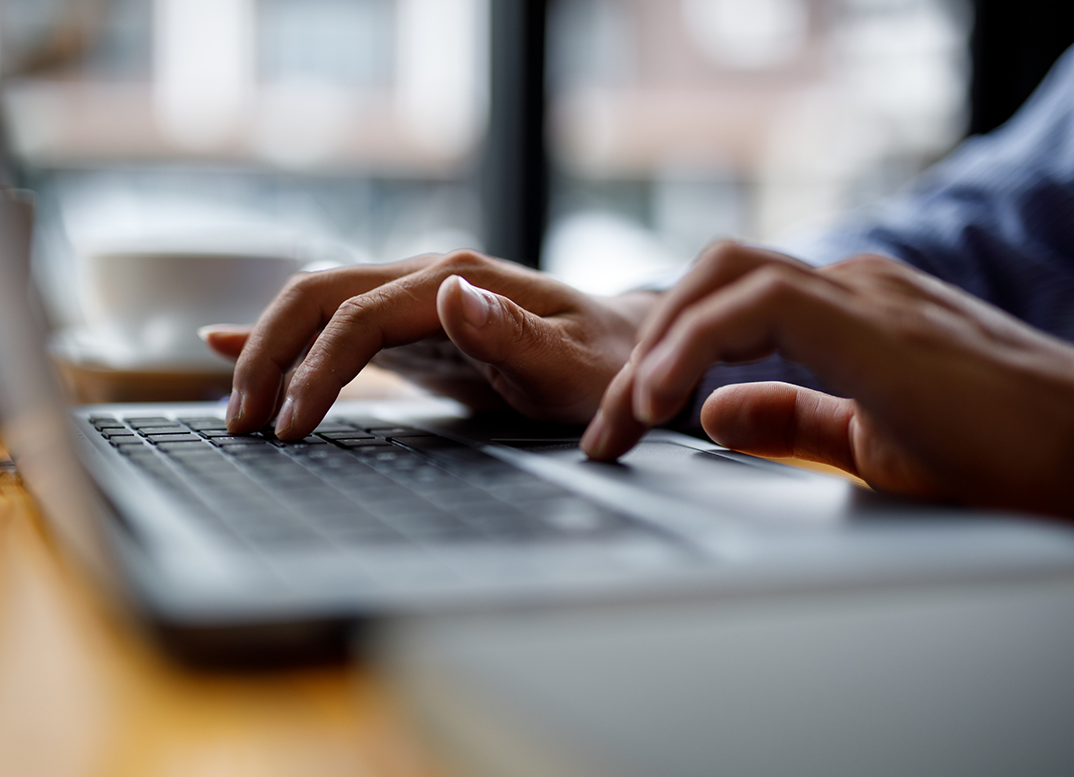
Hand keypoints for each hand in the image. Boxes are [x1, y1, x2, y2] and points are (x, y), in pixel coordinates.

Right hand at [201, 251, 655, 437]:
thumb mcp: (573, 364)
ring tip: (239, 411)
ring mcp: (414, 297)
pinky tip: (227, 344)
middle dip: (269, 354)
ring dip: (267, 349)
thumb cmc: (604, 366)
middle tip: (242, 424)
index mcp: (458, 280)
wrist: (622, 350)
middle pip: (317, 295)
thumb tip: (447, 295)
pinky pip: (333, 320)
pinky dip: (281, 334)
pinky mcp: (408, 325)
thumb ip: (513, 334)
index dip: (316, 370)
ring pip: (315, 303)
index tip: (292, 428)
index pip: (359, 316)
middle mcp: (427, 277)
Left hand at [581, 241, 1073, 516]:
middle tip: (605, 428)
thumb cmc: (999, 453)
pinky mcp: (875, 320)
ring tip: (624, 416)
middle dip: (643, 347)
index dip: (660, 356)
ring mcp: (863, 294)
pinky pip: (758, 304)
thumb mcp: (869, 443)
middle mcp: (849, 287)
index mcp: (844, 312)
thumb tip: (715, 412)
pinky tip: (664, 399)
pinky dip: (693, 344)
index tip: (620, 425)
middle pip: (711, 277)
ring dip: (657, 344)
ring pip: (724, 275)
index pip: (724, 304)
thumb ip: (793, 419)